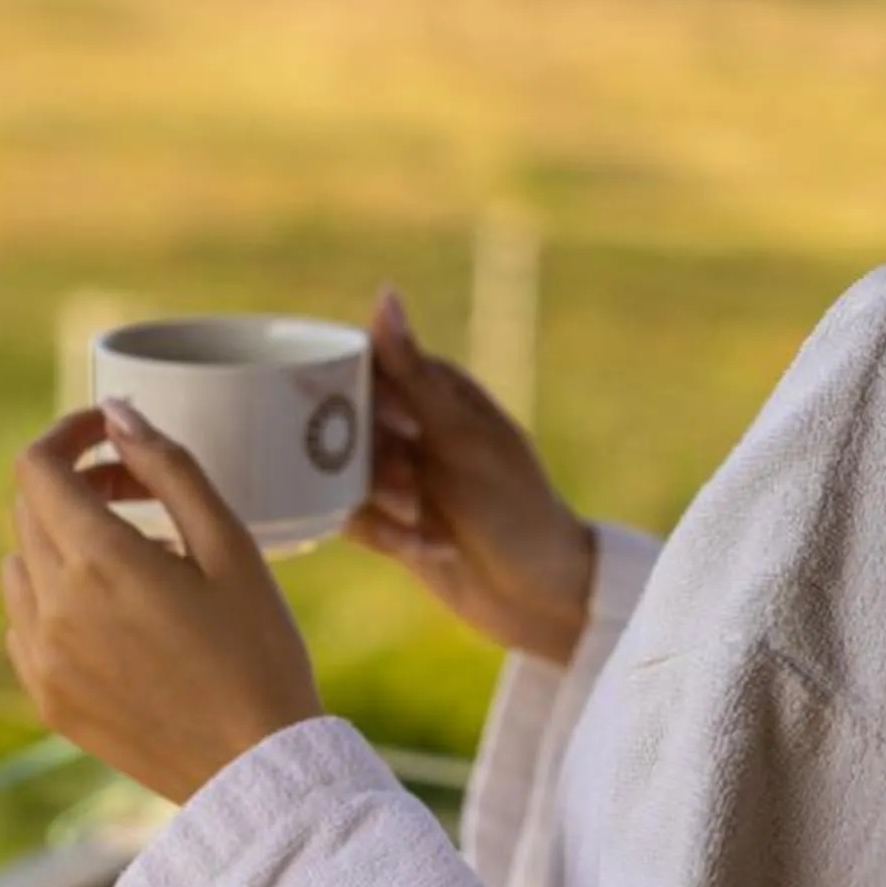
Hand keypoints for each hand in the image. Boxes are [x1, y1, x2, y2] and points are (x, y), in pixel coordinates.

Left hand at [1, 404, 323, 805]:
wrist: (255, 765)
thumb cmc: (259, 650)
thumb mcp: (231, 546)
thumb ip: (171, 469)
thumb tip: (121, 415)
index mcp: (100, 562)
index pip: (37, 467)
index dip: (70, 433)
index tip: (111, 431)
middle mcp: (53, 607)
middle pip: (30, 509)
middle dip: (80, 482)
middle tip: (145, 490)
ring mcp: (42, 657)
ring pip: (20, 564)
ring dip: (64, 539)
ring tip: (138, 555)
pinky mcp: (47, 697)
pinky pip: (24, 622)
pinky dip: (55, 597)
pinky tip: (118, 612)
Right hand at [345, 288, 595, 664]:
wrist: (542, 594)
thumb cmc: (517, 503)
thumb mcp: (462, 437)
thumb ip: (412, 373)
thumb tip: (383, 293)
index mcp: (435, 390)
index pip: (365, 364)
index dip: (353, 390)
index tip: (365, 420)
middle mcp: (413, 426)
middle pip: (345, 422)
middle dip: (370, 460)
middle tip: (411, 489)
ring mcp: (400, 475)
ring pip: (343, 473)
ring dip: (380, 502)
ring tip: (422, 523)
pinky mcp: (391, 522)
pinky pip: (353, 519)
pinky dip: (386, 535)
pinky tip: (429, 550)